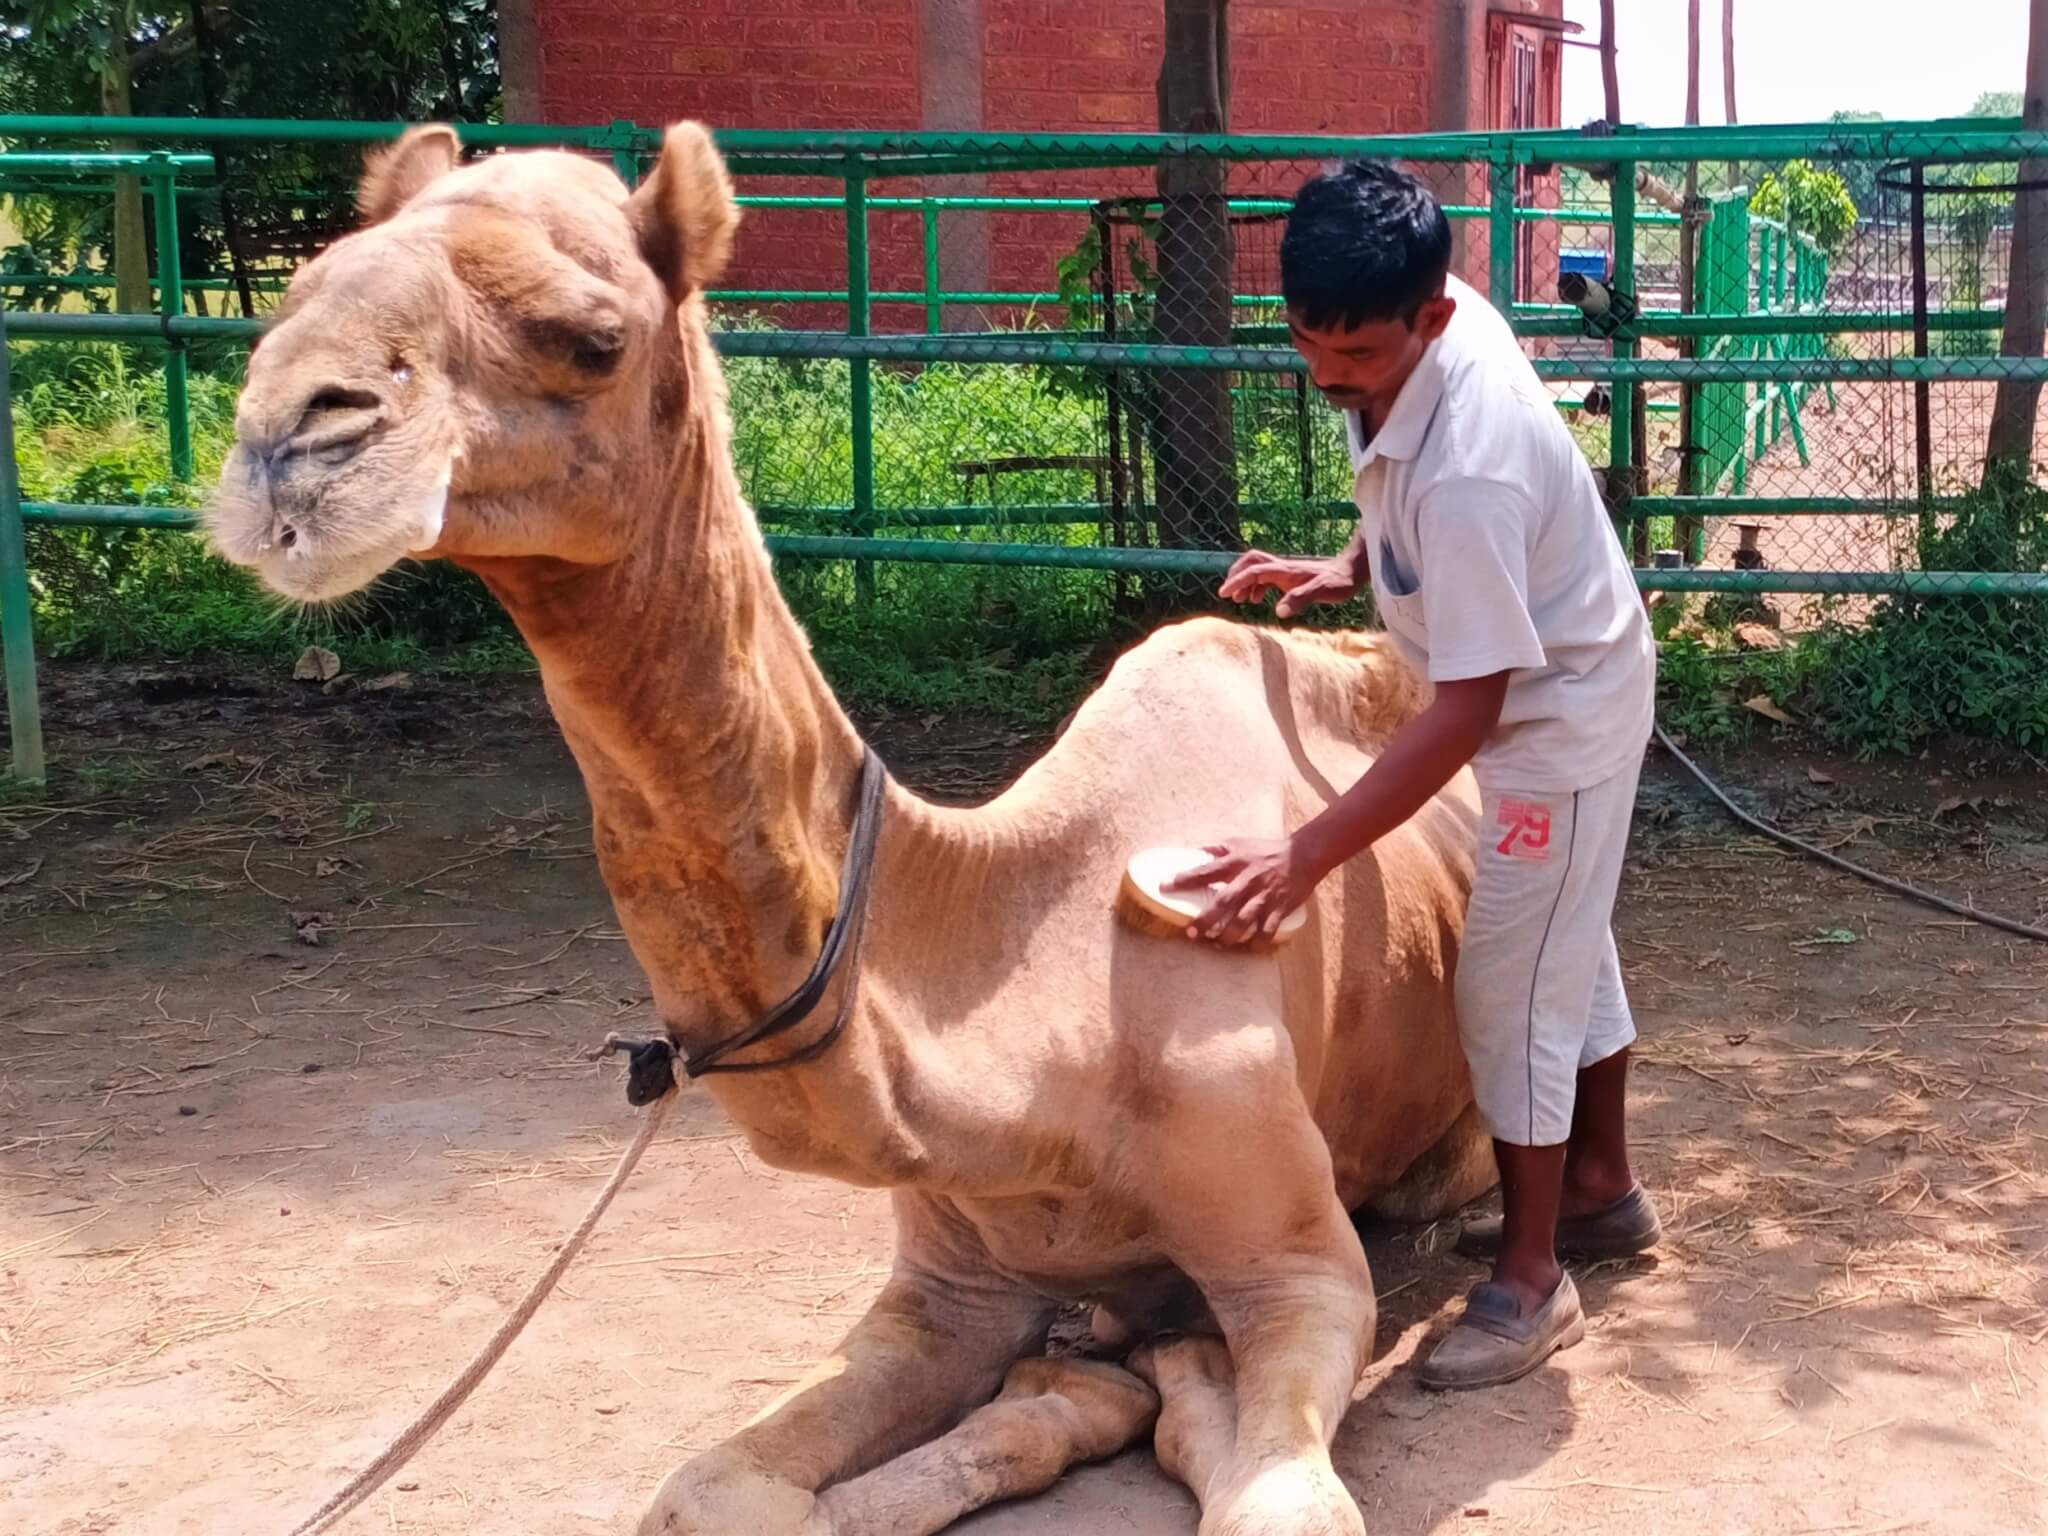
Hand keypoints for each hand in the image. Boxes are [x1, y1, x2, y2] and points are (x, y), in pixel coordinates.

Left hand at [1165, 837, 1323, 946]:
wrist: (1304, 855)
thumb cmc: (1267, 850)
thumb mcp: (1240, 843)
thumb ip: (1217, 849)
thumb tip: (1194, 852)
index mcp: (1236, 863)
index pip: (1206, 871)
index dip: (1186, 878)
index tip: (1166, 885)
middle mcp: (1249, 880)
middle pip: (1224, 902)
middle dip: (1206, 919)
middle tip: (1191, 932)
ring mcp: (1264, 896)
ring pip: (1244, 920)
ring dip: (1228, 935)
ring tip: (1216, 945)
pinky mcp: (1280, 908)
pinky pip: (1268, 930)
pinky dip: (1258, 942)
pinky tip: (1248, 948)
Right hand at [1219, 550, 1358, 617]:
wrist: (1353, 570)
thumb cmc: (1340, 582)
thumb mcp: (1322, 591)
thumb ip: (1300, 599)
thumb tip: (1278, 612)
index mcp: (1286, 571)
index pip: (1255, 572)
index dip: (1238, 581)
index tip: (1224, 594)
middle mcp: (1283, 567)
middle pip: (1250, 561)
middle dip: (1236, 574)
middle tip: (1228, 592)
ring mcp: (1286, 571)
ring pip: (1257, 568)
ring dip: (1245, 581)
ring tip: (1240, 599)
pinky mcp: (1291, 577)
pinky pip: (1266, 576)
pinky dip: (1256, 586)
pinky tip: (1259, 600)